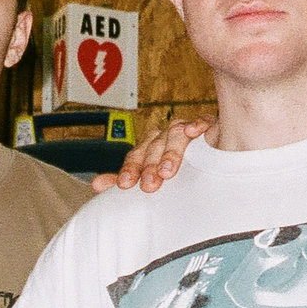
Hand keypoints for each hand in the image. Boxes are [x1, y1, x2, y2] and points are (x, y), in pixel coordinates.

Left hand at [92, 118, 208, 194]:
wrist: (210, 149)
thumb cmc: (176, 164)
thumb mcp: (151, 172)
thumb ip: (127, 177)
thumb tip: (96, 185)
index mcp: (149, 146)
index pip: (136, 156)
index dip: (130, 169)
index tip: (125, 184)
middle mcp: (164, 136)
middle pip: (153, 147)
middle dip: (150, 166)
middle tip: (148, 185)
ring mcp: (185, 129)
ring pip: (174, 136)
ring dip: (170, 153)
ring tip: (167, 171)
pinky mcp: (207, 125)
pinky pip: (202, 121)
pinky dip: (198, 124)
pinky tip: (195, 130)